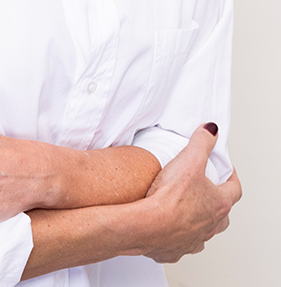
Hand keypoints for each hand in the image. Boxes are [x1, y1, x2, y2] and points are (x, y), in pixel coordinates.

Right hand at [141, 124, 241, 262]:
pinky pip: (181, 244)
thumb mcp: (189, 159)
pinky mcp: (175, 250)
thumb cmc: (170, 197)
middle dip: (217, 202)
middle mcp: (210, 226)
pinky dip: (178, 235)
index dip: (231, 176)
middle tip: (206, 189)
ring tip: (187, 208)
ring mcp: (193, 240)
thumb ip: (202, 142)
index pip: (235, 189)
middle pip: (222, 215)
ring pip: (204, 232)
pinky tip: (167, 226)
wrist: (147, 225)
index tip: (225, 169)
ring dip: (199, 221)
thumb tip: (211, 130)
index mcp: (218, 204)